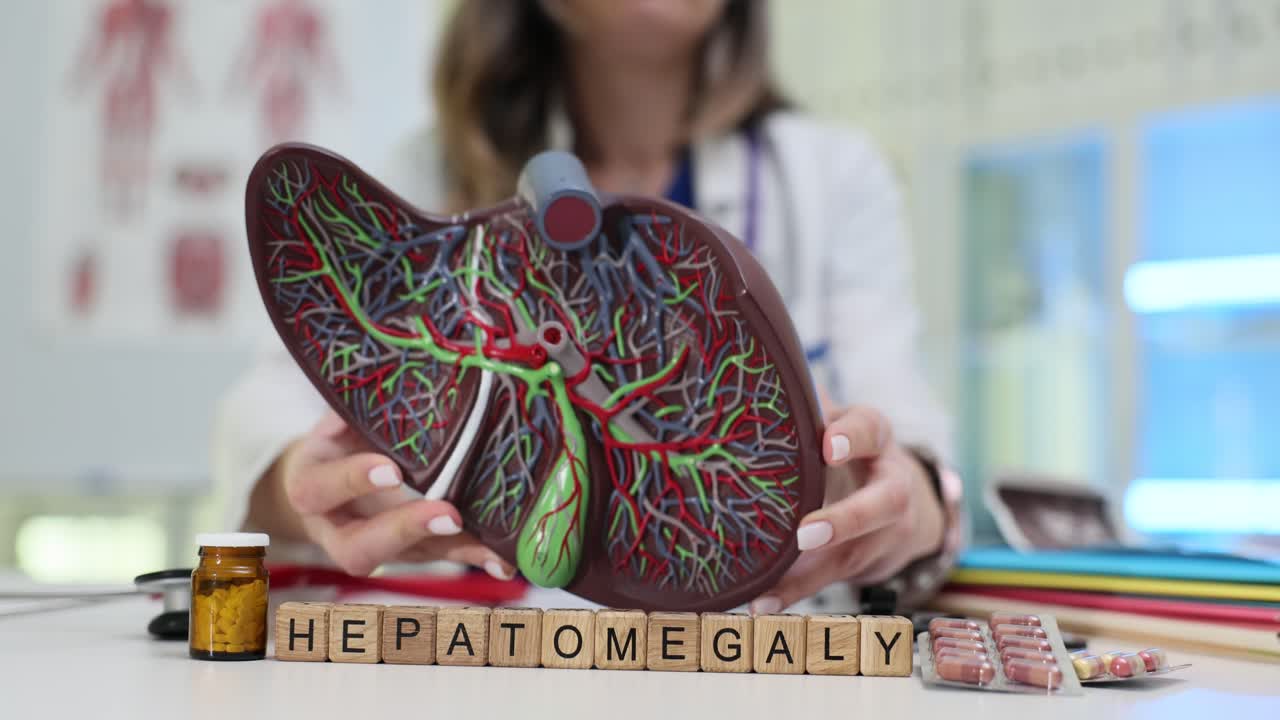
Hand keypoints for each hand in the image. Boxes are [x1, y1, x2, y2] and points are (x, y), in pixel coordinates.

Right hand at [249, 410, 515, 578]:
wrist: (326, 477)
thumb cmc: (338, 440)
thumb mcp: (337, 421)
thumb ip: (356, 409)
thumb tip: (396, 374)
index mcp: (310, 485)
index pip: (320, 488)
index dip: (353, 482)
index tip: (390, 469)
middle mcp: (335, 527)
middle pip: (360, 546)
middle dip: (406, 529)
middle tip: (449, 514)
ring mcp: (374, 547)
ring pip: (407, 559)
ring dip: (452, 548)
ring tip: (492, 545)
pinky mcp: (409, 553)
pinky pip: (439, 557)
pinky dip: (473, 555)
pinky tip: (504, 559)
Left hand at [750, 405, 944, 612]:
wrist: (904, 496)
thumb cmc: (846, 445)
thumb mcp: (833, 418)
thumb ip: (803, 404)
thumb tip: (751, 375)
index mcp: (876, 436)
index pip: (869, 430)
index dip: (850, 438)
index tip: (826, 447)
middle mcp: (891, 483)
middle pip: (882, 503)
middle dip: (845, 521)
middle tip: (805, 534)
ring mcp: (888, 529)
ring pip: (856, 554)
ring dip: (811, 574)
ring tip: (768, 589)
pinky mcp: (873, 562)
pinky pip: (837, 580)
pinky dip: (799, 593)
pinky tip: (764, 603)